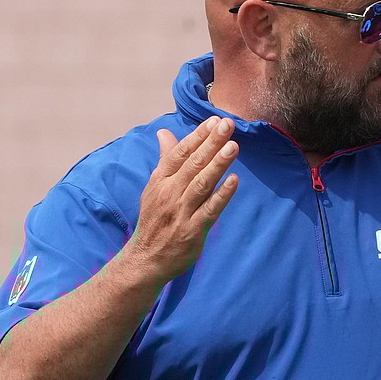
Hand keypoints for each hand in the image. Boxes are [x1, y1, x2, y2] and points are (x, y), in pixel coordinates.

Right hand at [121, 116, 239, 283]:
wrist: (146, 259)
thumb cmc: (155, 219)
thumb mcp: (155, 187)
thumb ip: (165, 160)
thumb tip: (164, 133)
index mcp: (160, 181)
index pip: (180, 153)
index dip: (198, 136)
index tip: (214, 120)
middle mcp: (169, 193)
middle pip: (192, 164)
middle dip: (211, 143)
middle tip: (227, 124)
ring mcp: (181, 212)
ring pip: (201, 183)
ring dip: (218, 164)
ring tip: (233, 146)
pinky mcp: (193, 230)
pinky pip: (210, 210)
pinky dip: (222, 195)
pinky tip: (234, 180)